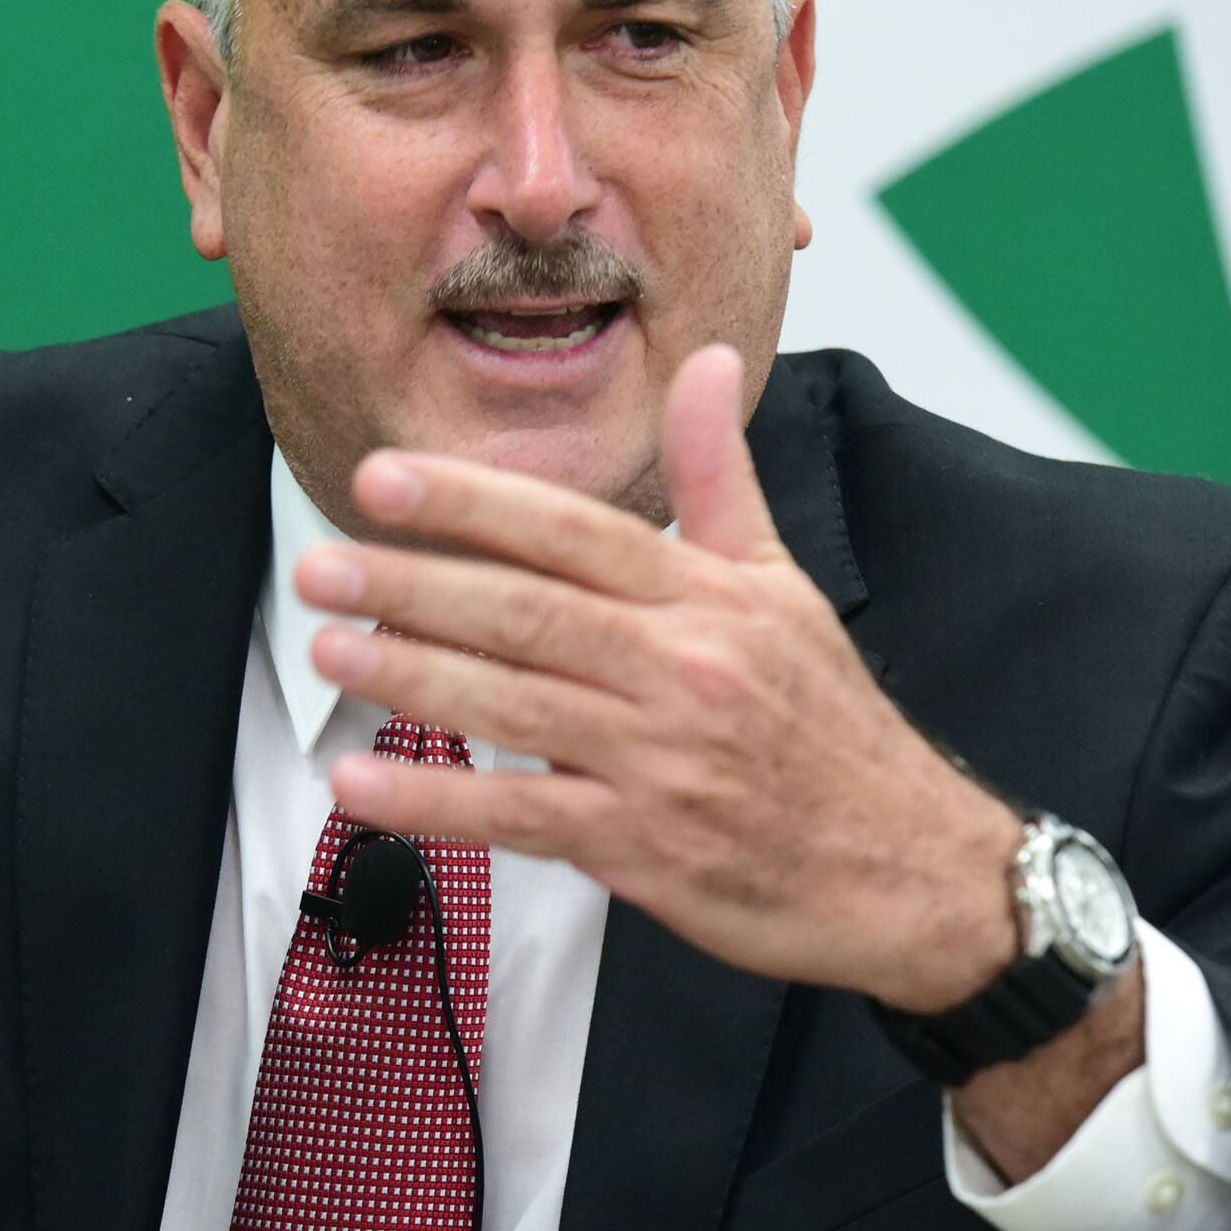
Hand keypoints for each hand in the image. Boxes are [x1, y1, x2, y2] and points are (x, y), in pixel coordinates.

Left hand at [294, 346, 1023, 1014]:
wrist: (909, 869)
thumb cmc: (829, 724)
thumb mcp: (782, 586)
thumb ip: (718, 477)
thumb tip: (711, 361)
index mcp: (706, 598)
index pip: (573, 531)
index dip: (472, 501)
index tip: (382, 478)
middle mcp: (682, 670)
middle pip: (528, 613)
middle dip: (414, 585)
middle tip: (320, 565)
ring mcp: (661, 762)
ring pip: (515, 708)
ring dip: (411, 680)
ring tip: (326, 651)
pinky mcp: (644, 847)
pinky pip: (522, 818)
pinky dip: (437, 804)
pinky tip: (361, 787)